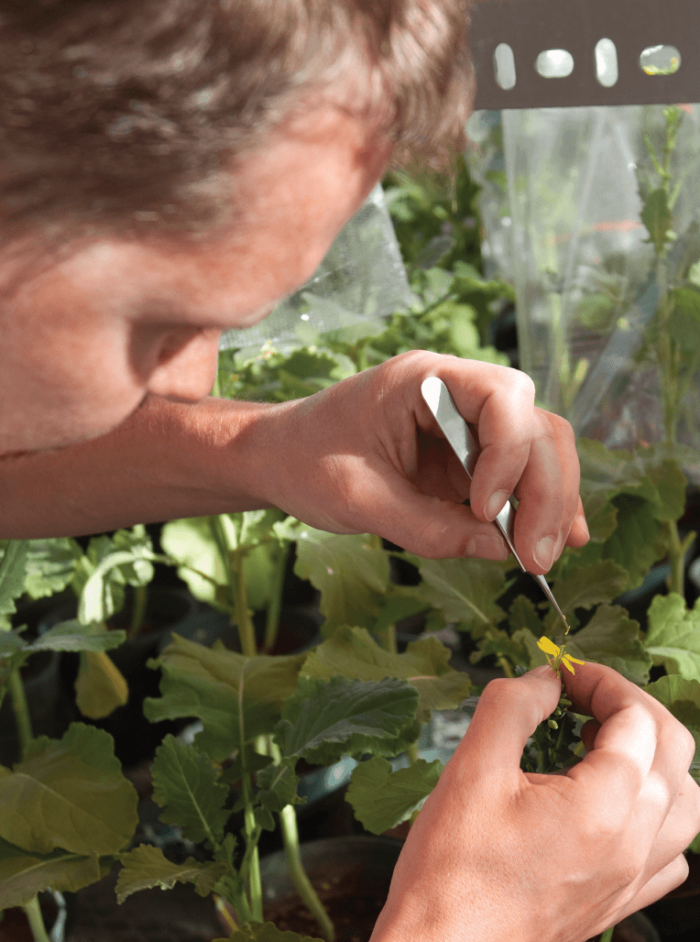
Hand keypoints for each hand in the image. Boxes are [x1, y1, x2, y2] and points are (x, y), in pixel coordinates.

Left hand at [264, 349, 587, 571]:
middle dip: (544, 492)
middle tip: (537, 555)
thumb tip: (501, 551)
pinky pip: (520, 475)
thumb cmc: (305, 463)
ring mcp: (468, 424)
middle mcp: (457, 392)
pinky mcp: (469, 457)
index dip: (509, 456)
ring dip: (552, 502)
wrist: (277, 458)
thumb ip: (429, 527)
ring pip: (540, 449)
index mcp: (424, 379)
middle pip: (534, 427)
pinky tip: (560, 538)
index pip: (503, 397)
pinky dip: (540, 506)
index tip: (484, 510)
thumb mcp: (359, 500)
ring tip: (546, 555)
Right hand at [366, 662, 699, 941]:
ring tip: (599, 747)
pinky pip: (669, 854)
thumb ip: (512, 707)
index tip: (561, 674)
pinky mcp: (617, 906)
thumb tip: (545, 678)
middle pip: (674, 751)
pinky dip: (655, 816)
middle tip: (580, 697)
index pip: (636, 718)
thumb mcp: (470, 769)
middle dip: (632, 708)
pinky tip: (611, 809)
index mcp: (604, 806)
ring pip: (685, 804)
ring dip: (654, 760)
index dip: (600, 681)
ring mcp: (631, 880)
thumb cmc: (450, 870)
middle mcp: (634, 844)